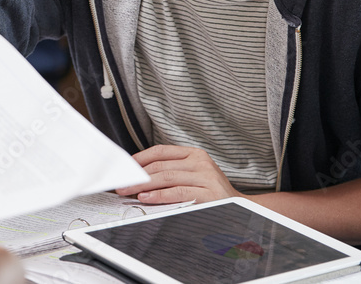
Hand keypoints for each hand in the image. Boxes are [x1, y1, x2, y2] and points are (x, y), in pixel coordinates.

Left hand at [115, 144, 244, 203]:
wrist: (240, 208)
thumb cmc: (211, 192)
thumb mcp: (194, 175)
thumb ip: (171, 171)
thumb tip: (139, 176)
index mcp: (194, 154)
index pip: (161, 151)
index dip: (140, 158)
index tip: (125, 167)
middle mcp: (200, 162)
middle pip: (161, 165)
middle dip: (137, 175)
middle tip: (121, 184)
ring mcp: (206, 177)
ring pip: (166, 177)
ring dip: (144, 185)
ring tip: (129, 191)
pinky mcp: (209, 194)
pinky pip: (178, 192)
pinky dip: (159, 195)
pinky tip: (146, 198)